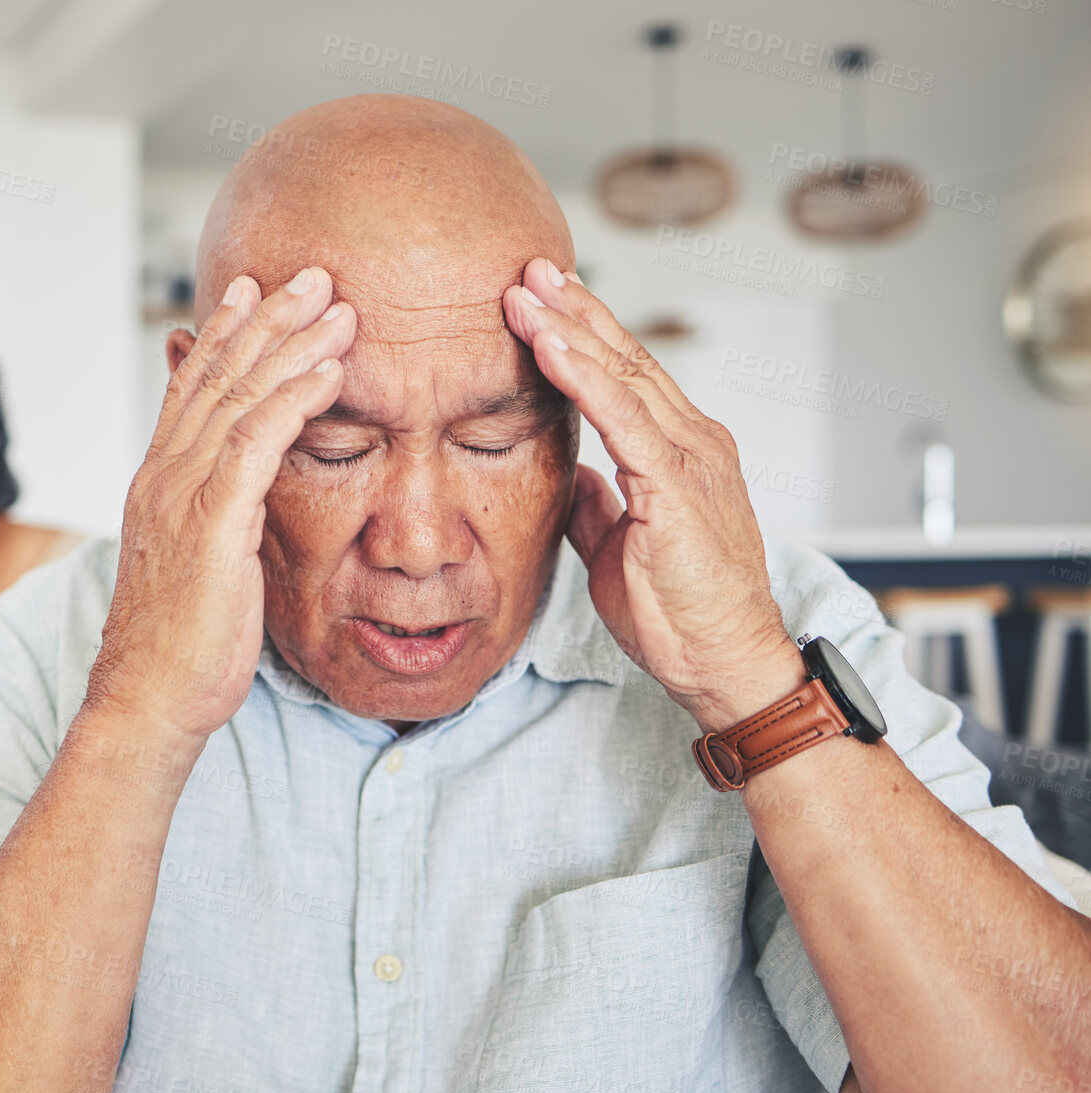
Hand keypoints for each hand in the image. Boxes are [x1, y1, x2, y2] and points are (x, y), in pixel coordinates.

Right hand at [87, 267, 355, 744]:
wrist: (150, 699)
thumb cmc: (179, 647)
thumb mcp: (198, 568)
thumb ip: (216, 521)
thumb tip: (239, 504)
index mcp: (159, 484)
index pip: (191, 390)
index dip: (223, 336)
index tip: (252, 292)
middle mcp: (164, 476)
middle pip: (217, 376)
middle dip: (266, 319)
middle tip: (310, 275)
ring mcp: (183, 496)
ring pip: (240, 396)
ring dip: (292, 344)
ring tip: (336, 306)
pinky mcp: (212, 523)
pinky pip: (258, 442)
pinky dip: (294, 398)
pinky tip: (329, 370)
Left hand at [503, 257, 802, 730]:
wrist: (725, 664)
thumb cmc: (680, 615)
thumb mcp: (617, 547)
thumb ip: (597, 505)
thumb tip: (573, 476)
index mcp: (680, 454)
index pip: (625, 379)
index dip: (582, 336)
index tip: (541, 302)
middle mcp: (694, 442)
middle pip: (624, 360)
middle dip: (573, 310)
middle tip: (528, 269)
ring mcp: (692, 459)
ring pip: (622, 375)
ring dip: (569, 329)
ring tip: (525, 291)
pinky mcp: (679, 485)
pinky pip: (623, 418)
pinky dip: (583, 377)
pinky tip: (550, 346)